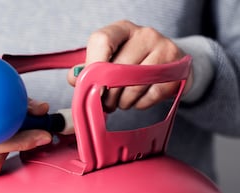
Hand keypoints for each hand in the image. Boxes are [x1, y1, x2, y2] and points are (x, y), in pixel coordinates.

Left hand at [67, 20, 192, 111]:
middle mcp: (144, 34)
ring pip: (134, 84)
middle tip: (105, 104)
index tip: (88, 85)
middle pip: (117, 68)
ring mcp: (164, 50)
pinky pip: (152, 94)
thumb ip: (88, 68)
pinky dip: (140, 104)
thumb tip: (73, 78)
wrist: (168, 64)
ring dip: (123, 102)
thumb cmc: (132, 62)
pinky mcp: (177, 69)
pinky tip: (137, 101)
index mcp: (122, 29)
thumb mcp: (110, 59)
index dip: (92, 65)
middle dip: (107, 94)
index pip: (101, 40)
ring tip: (121, 102)